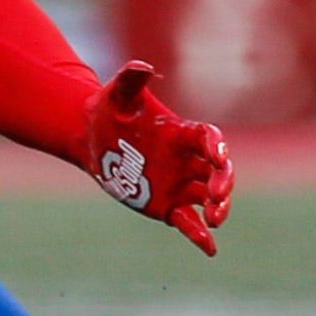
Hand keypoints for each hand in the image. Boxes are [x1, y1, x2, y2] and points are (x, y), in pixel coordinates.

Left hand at [83, 61, 234, 257]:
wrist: (91, 138)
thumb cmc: (107, 111)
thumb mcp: (116, 96)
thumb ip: (130, 81)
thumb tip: (141, 66)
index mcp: (181, 133)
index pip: (208, 139)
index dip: (216, 147)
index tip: (218, 156)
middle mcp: (187, 159)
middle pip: (218, 171)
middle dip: (224, 182)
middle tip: (218, 194)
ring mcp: (180, 183)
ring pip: (209, 198)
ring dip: (218, 207)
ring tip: (215, 219)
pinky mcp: (167, 205)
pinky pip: (188, 222)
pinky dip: (200, 235)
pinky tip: (210, 249)